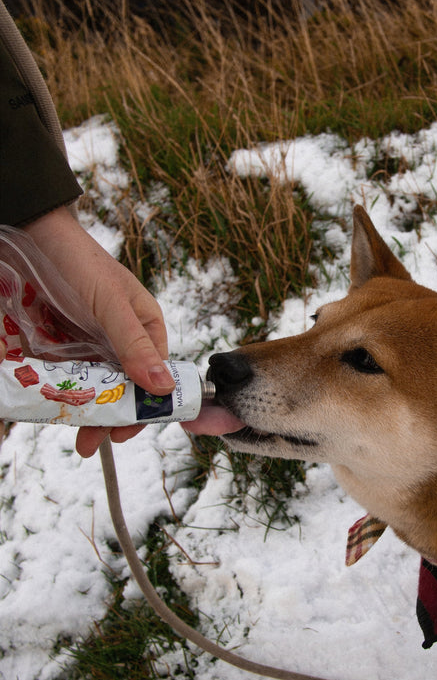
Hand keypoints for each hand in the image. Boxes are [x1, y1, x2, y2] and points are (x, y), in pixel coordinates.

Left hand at [24, 206, 173, 457]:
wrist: (30, 236)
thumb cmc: (79, 262)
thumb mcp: (111, 304)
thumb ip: (135, 345)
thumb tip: (163, 386)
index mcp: (146, 329)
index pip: (152, 378)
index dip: (142, 408)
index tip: (125, 433)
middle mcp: (121, 341)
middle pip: (122, 389)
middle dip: (109, 418)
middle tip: (90, 442)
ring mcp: (90, 345)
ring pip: (93, 388)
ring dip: (84, 413)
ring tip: (73, 436)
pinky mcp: (60, 346)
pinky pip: (64, 377)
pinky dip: (59, 396)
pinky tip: (51, 411)